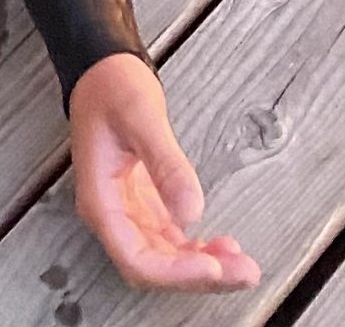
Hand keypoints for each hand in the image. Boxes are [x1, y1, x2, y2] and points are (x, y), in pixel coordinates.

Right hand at [68, 56, 258, 294]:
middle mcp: (113, 214)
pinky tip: (224, 247)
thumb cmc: (111, 86)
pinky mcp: (146, 204)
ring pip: (166, 258)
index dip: (175, 272)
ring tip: (243, 265)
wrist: (103, 69)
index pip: (135, 257)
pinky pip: (172, 240)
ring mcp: (130, 211)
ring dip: (204, 266)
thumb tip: (192, 212)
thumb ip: (166, 163)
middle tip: (243, 273)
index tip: (212, 267)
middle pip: (154, 266)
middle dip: (198, 276)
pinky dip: (198, 249)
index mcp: (101, 199)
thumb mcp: (141, 116)